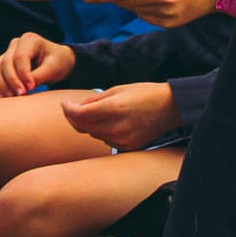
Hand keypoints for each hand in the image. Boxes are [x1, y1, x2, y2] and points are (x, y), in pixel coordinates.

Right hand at [0, 32, 75, 95]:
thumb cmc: (57, 63)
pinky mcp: (3, 64)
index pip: (20, 57)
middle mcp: (16, 44)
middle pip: (6, 62)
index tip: (31, 87)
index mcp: (30, 39)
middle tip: (20, 95)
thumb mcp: (53, 68)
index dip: (23, 73)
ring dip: (2, 84)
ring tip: (11, 98)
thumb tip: (25, 87)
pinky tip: (4, 97)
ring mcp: (8, 53)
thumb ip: (39, 76)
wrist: (56, 63)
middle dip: (12, 80)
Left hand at [59, 80, 179, 149]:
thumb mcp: (118, 89)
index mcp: (114, 108)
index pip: (79, 115)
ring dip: (88, 125)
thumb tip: (78, 107)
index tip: (64, 103)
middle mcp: (116, 127)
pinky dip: (101, 132)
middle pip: (82, 127)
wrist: (171, 108)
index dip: (67, 109)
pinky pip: (106, 141)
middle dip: (73, 118)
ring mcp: (122, 140)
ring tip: (95, 113)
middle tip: (71, 108)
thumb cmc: (145, 93)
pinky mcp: (128, 147)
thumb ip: (95, 100)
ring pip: (93, 135)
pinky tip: (108, 123)